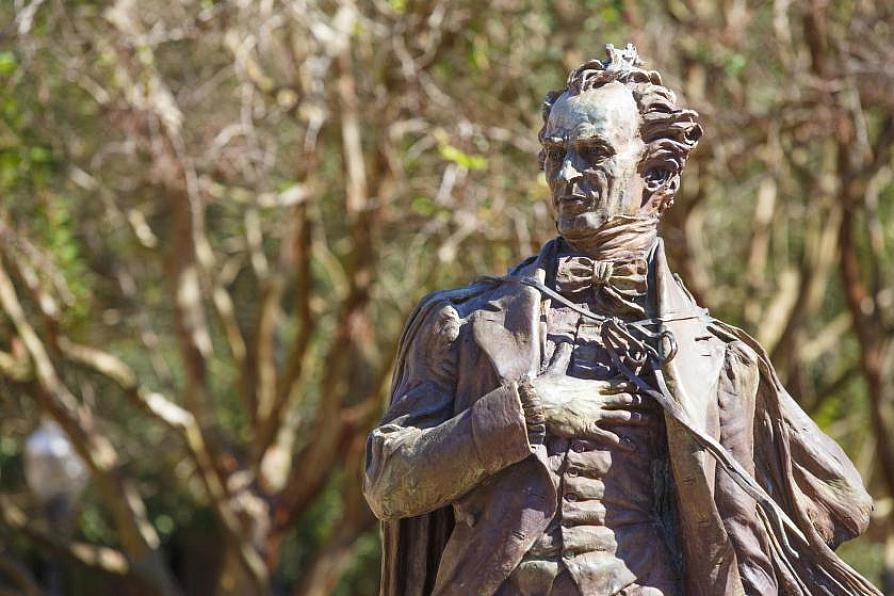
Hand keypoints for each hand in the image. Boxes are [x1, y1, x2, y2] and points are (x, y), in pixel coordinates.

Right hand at [530, 341, 648, 448]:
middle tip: (654, 404)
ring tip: (648, 421)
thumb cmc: (545, 387)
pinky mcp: (588, 428)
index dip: (630, 385)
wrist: (538, 402)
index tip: (643, 385)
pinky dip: (621, 442)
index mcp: (591, 386)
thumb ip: (562, 357)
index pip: (616, 384)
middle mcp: (596, 399)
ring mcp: (594, 414)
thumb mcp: (555, 370)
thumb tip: (563, 344)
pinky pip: (608, 436)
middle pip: (623, 399)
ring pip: (620, 416)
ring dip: (635, 419)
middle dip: (639, 402)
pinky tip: (632, 446)